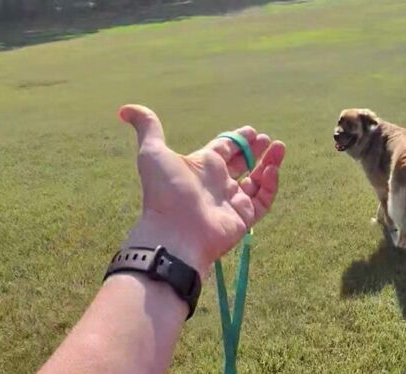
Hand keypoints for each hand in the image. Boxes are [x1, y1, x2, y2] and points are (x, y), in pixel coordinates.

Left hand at [119, 105, 285, 277]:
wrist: (177, 231)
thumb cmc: (165, 191)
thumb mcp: (153, 152)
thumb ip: (148, 127)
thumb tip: (125, 109)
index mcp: (201, 166)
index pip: (225, 149)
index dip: (238, 139)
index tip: (252, 131)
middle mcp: (218, 183)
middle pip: (243, 163)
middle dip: (257, 150)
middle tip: (268, 140)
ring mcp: (232, 201)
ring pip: (257, 181)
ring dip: (269, 164)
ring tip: (280, 148)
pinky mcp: (244, 218)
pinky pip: (263, 200)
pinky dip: (270, 185)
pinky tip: (271, 170)